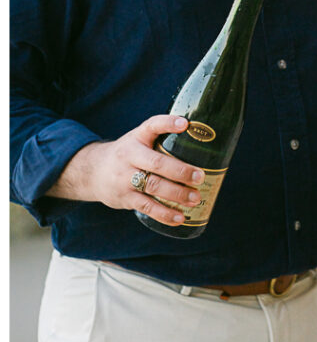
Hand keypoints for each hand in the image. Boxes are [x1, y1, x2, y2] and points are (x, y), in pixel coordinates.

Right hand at [59, 115, 204, 227]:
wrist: (92, 172)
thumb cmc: (127, 154)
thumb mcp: (138, 139)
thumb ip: (161, 138)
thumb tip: (199, 139)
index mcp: (136, 138)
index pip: (151, 126)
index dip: (168, 123)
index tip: (184, 124)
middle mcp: (129, 156)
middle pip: (157, 163)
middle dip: (181, 171)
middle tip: (200, 177)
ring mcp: (125, 178)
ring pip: (153, 187)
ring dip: (177, 195)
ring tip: (195, 199)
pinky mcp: (125, 198)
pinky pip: (147, 207)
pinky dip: (165, 214)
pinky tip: (180, 218)